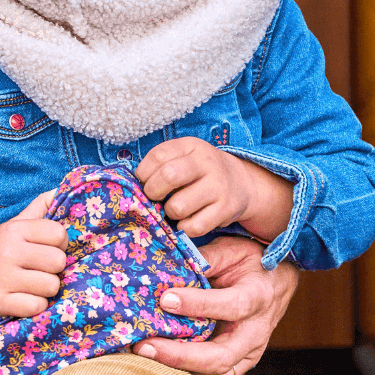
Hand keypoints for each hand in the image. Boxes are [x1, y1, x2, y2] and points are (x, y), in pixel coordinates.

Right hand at [0, 190, 68, 318]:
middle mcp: (7, 251)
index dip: (60, 244)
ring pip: (51, 286)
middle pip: (58, 261)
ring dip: (45, 289)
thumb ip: (40, 207)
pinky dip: (35, 305)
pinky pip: (37, 306)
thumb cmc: (0, 250)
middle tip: (39, 269)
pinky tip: (24, 298)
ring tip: (31, 284)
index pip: (59, 234)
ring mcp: (2, 278)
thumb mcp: (15, 225)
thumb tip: (62, 188)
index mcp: (14, 230)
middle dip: (54, 268)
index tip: (47, 248)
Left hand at [131, 236, 298, 374]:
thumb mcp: (231, 250)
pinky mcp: (241, 365)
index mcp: (257, 296)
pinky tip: (161, 360)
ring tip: (147, 354)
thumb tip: (170, 267)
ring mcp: (250, 353)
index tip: (165, 299)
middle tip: (144, 346)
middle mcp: (256, 331)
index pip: (230, 306)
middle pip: (220, 357)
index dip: (197, 305)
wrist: (276, 284)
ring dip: (179, 370)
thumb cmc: (250, 264)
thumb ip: (204, 259)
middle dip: (179, 356)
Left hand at [135, 137, 292, 240]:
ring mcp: (218, 187)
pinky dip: (184, 228)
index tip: (144, 182)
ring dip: (169, 213)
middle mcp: (207, 163)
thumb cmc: (199, 172)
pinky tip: (187, 220)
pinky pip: (193, 226)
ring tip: (174, 209)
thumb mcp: (184, 157)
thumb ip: (160, 165)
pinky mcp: (225, 210)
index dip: (143, 173)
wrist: (241, 183)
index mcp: (192, 146)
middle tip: (155, 197)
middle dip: (153, 192)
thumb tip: (133, 187)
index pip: (158, 156)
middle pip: (168, 177)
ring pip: (177, 207)